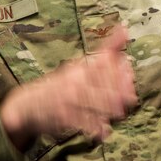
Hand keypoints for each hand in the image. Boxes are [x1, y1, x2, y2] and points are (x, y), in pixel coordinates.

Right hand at [0, 27, 136, 150]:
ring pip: (92, 103)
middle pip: (99, 84)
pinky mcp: (62, 117)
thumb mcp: (80, 66)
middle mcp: (73, 81)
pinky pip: (81, 122)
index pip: (101, 64)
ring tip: (120, 113)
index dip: (118, 70)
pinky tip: (104, 132)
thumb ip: (106, 51)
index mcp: (80, 68)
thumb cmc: (62, 84)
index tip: (131, 75)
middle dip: (117, 91)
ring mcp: (67, 99)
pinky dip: (94, 128)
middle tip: (132, 97)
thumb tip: (125, 28)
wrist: (28, 104)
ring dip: (108, 109)